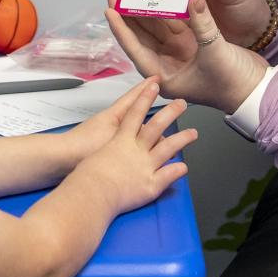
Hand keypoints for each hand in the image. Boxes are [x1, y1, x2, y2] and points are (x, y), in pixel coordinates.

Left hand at [60, 77, 158, 166]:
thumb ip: (137, 137)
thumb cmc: (86, 146)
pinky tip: (139, 146)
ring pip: (132, 126)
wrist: (62, 158)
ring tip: (156, 126)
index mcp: (115, 115)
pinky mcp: (104, 147)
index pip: (134, 96)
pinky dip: (134, 140)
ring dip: (143, 125)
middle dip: (147, 102)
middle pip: (135, 109)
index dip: (147, 87)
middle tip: (160, 96)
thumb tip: (158, 137)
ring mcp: (107, 134)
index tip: (157, 77)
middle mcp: (112, 121)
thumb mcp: (116, 138)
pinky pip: (126, 139)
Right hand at [72, 79, 197, 214]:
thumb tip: (107, 150)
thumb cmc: (84, 175)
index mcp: (120, 139)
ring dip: (182, 138)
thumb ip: (103, 150)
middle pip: (157, 125)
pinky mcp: (150, 185)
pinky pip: (168, 175)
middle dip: (171, 112)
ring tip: (193, 133)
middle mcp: (136, 150)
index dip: (145, 96)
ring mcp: (145, 166)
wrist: (89, 192)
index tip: (154, 84)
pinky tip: (183, 167)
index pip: (135, 111)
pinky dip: (177, 170)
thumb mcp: (91, 153)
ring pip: (168, 147)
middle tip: (182, 103)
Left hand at [106, 0, 269, 114]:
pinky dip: (171, 8)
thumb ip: (202, 24)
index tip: (109, 7)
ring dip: (148, 7)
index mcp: (164, 76)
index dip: (121, 28)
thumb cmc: (233, 84)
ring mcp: (181, 53)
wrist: (258, 90)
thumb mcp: (215, 53)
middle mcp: (168, 64)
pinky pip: (178, 22)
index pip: (135, 48)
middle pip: (143, 35)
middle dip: (130, 12)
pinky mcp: (194, 44)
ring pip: (159, 26)